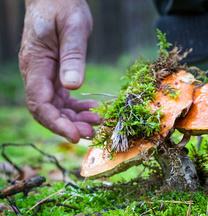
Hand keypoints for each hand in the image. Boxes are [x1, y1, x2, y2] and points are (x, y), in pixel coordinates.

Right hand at [19, 0, 100, 142]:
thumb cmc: (63, 7)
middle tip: (92, 132)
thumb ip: (73, 57)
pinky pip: (61, 98)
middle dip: (67, 125)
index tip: (74, 135)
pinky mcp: (53, 74)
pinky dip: (75, 107)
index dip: (56, 123)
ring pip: (55, 107)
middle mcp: (35, 73)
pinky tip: (91, 108)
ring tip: (96, 122)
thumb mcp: (73, 28)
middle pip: (46, 110)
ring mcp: (44, 75)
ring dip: (74, 118)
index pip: (39, 103)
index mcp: (35, 64)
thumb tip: (72, 86)